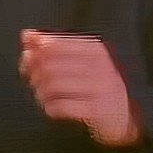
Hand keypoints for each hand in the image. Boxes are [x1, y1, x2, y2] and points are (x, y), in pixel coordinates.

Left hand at [19, 29, 142, 147]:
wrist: (126, 118)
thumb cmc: (98, 86)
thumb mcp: (82, 61)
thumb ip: (55, 46)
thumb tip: (27, 35)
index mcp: (95, 49)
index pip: (54, 45)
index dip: (33, 53)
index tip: (26, 63)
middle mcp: (100, 66)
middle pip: (50, 65)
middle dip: (33, 73)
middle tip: (31, 81)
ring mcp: (99, 89)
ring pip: (53, 86)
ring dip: (40, 92)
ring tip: (40, 96)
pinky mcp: (96, 111)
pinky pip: (61, 107)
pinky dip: (49, 108)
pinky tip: (50, 108)